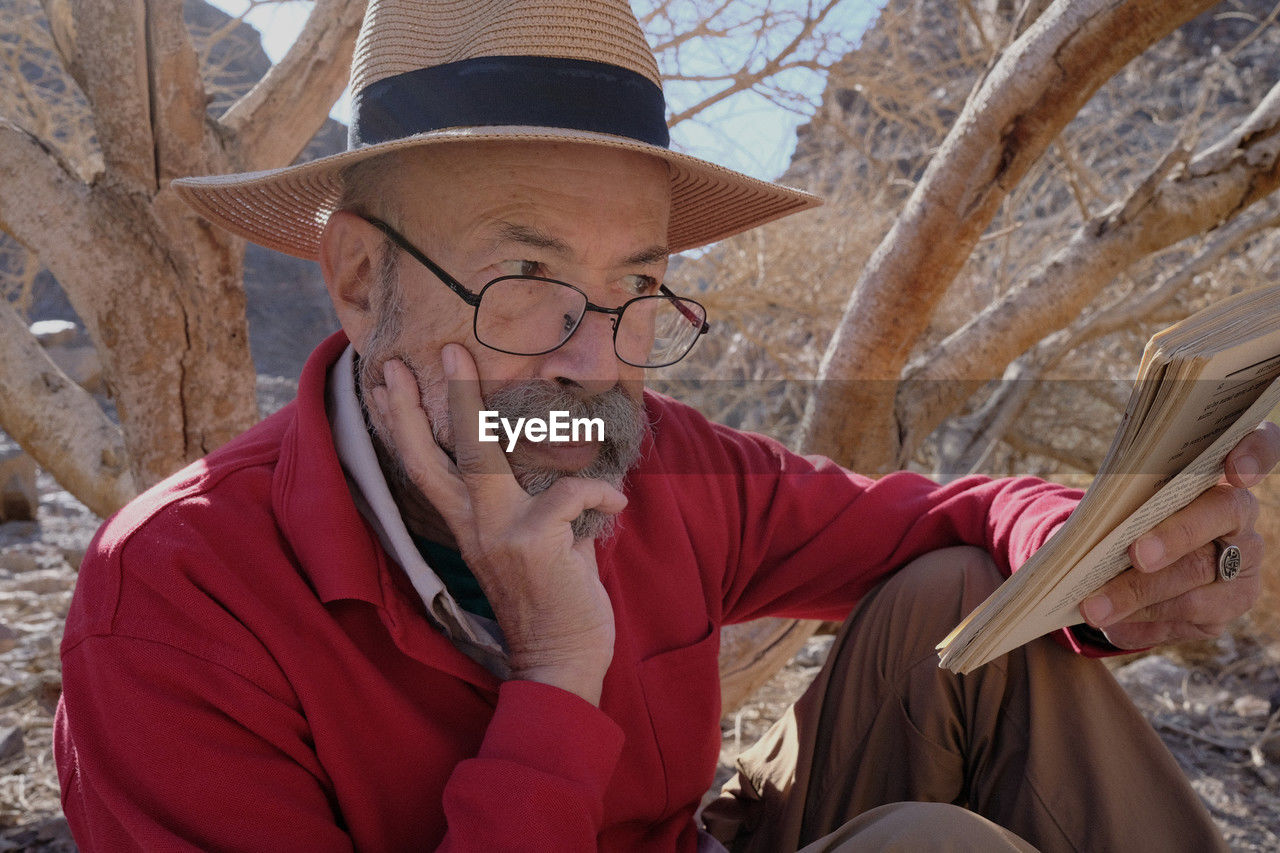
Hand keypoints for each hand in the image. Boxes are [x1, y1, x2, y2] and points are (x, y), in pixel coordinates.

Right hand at [370, 344, 625, 703]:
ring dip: (472, 405)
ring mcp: (499, 534)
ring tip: (470, 363)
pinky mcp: (533, 541)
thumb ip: (542, 506)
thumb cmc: (559, 604)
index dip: (402, 428)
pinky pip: (571, 490)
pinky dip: (602, 490)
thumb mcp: (540, 548)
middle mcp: (475, 529)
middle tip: (391, 363)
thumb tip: (563, 468)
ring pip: (479, 455)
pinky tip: (618, 502)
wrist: (565, 664)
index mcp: (472, 529)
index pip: (427, 473)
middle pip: (431, 459)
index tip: (380, 387)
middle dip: (411, 406)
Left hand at [1080, 421, 1279, 648]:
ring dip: (1138, 598)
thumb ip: (1124, 498)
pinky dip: (1140, 624)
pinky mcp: (1223, 614)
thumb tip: (1088, 524)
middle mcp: (1243, 525)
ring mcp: (1241, 574)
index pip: (1262, 449)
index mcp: (1223, 481)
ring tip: (1094, 607)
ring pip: (1197, 589)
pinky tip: (1111, 625)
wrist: (1128, 560)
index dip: (1257, 453)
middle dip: (1172, 541)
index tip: (1237, 469)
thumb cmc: (1128, 515)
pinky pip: (1182, 623)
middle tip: (1136, 555)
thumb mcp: (1124, 500)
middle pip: (1217, 526)